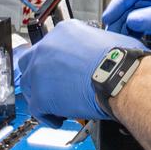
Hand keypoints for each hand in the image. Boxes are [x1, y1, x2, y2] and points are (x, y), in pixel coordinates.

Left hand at [17, 20, 148, 126]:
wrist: (120, 78)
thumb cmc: (121, 60)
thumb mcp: (104, 37)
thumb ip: (90, 43)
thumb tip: (96, 52)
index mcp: (64, 31)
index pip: (49, 45)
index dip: (54, 61)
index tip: (60, 70)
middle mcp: (47, 47)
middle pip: (30, 61)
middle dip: (39, 75)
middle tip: (53, 86)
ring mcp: (39, 71)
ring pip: (29, 85)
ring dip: (40, 95)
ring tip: (56, 105)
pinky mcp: (40, 95)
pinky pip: (36, 109)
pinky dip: (47, 116)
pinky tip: (58, 119)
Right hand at [101, 0, 150, 62]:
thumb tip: (132, 19)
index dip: (121, 0)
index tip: (110, 15)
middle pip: (136, 0)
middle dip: (121, 13)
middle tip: (110, 30)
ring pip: (140, 13)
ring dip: (127, 24)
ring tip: (119, 38)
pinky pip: (148, 24)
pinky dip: (137, 32)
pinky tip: (133, 41)